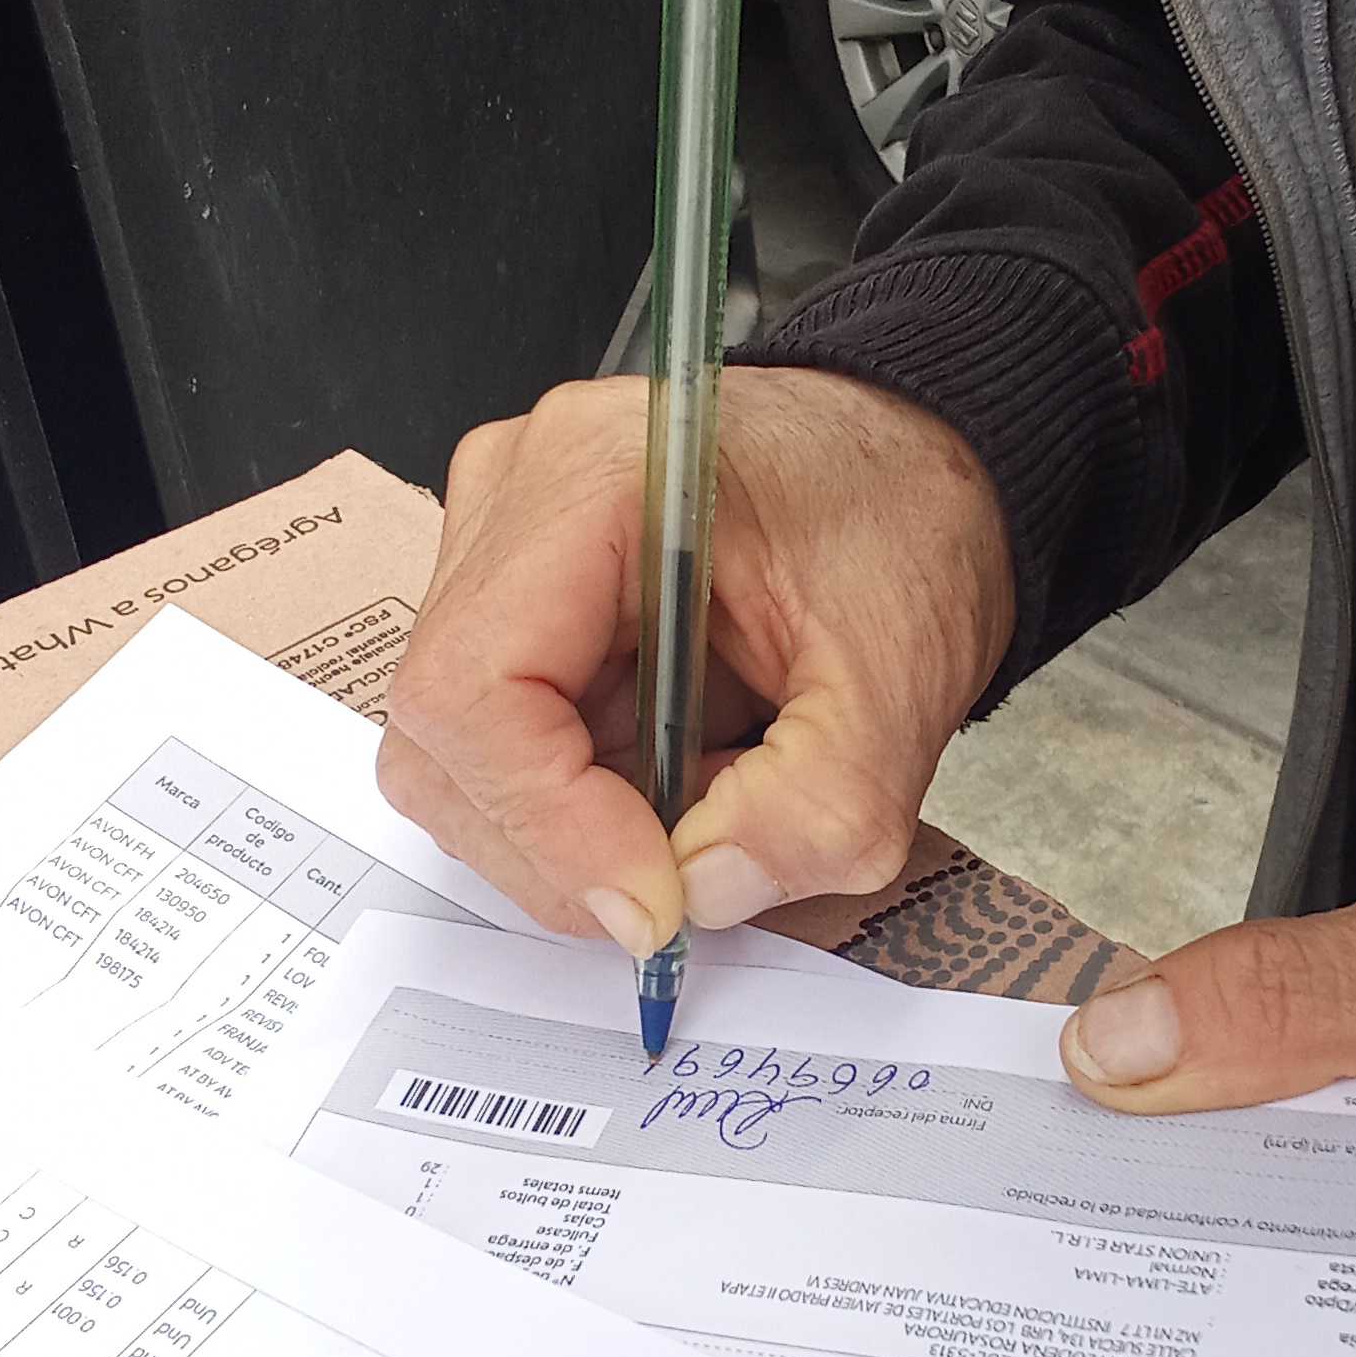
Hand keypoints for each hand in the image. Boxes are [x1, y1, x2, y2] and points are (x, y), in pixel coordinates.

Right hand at [378, 369, 1012, 950]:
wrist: (911, 455)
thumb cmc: (902, 518)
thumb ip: (819, 809)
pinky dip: (588, 799)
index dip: (549, 823)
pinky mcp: (515, 596)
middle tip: (690, 880)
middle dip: (563, 848)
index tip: (656, 900)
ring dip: (579, 830)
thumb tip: (701, 895)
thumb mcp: (902, 680)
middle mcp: (511, 495)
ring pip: (462, 758)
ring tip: (710, 803)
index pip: (475, 689)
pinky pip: (503, 740)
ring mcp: (499, 544)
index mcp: (589, 476)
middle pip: (445, 737)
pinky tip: (683, 771)